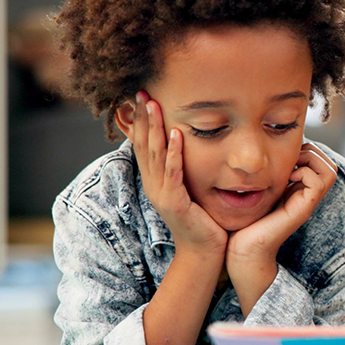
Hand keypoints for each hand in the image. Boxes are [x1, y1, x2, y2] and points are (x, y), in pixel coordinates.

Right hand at [130, 91, 226, 256]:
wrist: (204, 253)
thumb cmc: (202, 221)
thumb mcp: (188, 191)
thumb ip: (182, 172)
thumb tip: (185, 150)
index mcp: (155, 181)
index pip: (144, 146)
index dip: (141, 122)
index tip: (140, 98)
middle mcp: (153, 185)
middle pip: (144, 145)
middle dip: (143, 118)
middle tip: (140, 92)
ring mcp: (161, 194)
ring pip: (155, 154)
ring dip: (154, 128)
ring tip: (153, 104)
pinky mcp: (175, 202)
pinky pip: (174, 172)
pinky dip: (174, 152)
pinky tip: (176, 134)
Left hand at [227, 143, 338, 266]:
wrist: (241, 250)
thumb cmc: (243, 221)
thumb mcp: (256, 191)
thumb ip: (265, 175)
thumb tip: (260, 153)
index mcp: (298, 190)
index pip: (319, 161)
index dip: (306, 150)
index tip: (282, 154)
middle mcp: (307, 196)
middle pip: (329, 164)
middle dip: (311, 152)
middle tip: (288, 159)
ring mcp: (307, 203)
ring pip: (330, 170)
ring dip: (310, 160)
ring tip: (289, 167)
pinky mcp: (302, 210)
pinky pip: (318, 182)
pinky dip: (304, 172)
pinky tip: (286, 178)